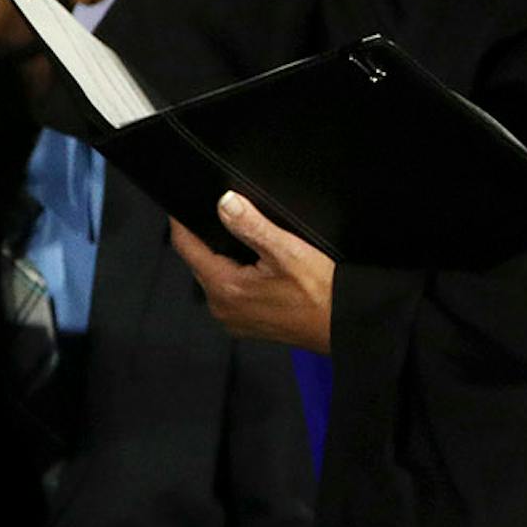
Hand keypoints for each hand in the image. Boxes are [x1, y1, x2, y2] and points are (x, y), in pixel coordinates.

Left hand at [169, 191, 333, 352]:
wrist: (346, 324)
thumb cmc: (322, 294)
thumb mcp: (287, 251)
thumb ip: (251, 225)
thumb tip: (224, 202)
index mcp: (225, 289)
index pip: (186, 247)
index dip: (180, 222)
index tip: (180, 205)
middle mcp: (222, 308)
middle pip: (199, 261)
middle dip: (206, 238)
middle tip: (222, 216)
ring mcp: (234, 319)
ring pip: (214, 276)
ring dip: (222, 257)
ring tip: (242, 240)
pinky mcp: (247, 323)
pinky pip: (229, 291)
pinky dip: (235, 275)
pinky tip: (256, 266)